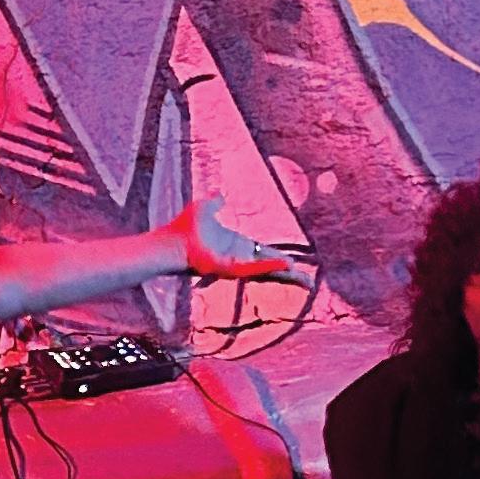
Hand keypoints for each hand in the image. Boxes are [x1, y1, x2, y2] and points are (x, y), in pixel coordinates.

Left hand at [165, 197, 307, 285]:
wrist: (171, 241)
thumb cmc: (183, 228)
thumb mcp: (206, 208)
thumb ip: (216, 203)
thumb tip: (221, 196)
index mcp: (236, 246)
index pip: (264, 253)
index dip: (279, 258)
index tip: (294, 263)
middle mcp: (238, 258)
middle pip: (270, 268)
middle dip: (290, 276)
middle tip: (308, 282)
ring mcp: (236, 266)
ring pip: (267, 272)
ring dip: (287, 276)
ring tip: (306, 281)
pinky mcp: (231, 269)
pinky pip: (255, 268)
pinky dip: (271, 266)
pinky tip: (288, 266)